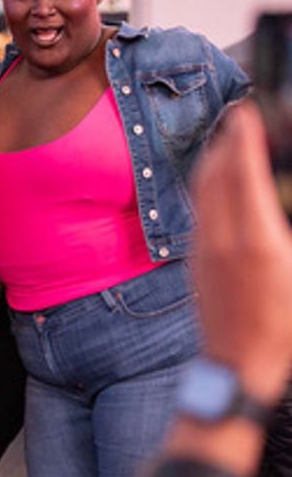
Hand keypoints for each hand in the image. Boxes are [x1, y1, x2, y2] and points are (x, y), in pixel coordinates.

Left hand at [190, 104, 291, 403]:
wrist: (237, 364)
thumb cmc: (284, 327)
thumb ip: (287, 234)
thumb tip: (277, 204)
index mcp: (257, 241)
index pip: (244, 176)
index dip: (244, 140)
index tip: (246, 112)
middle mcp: (223, 239)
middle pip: (217, 175)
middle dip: (226, 141)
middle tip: (239, 117)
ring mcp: (203, 249)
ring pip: (202, 191)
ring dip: (214, 160)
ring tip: (228, 139)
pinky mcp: (193, 260)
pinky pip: (198, 209)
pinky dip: (208, 185)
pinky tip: (218, 181)